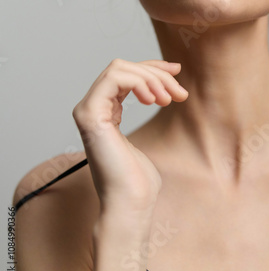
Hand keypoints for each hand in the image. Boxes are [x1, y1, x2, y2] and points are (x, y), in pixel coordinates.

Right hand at [72, 59, 187, 215]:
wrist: (130, 204)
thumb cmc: (138, 179)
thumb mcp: (148, 131)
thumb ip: (148, 103)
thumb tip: (164, 82)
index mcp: (103, 111)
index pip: (124, 73)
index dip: (151, 67)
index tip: (177, 71)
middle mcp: (91, 108)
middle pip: (122, 67)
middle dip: (156, 74)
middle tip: (179, 94)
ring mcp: (87, 111)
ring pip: (118, 69)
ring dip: (150, 78)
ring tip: (169, 100)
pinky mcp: (90, 115)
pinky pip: (114, 79)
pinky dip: (138, 82)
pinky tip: (153, 99)